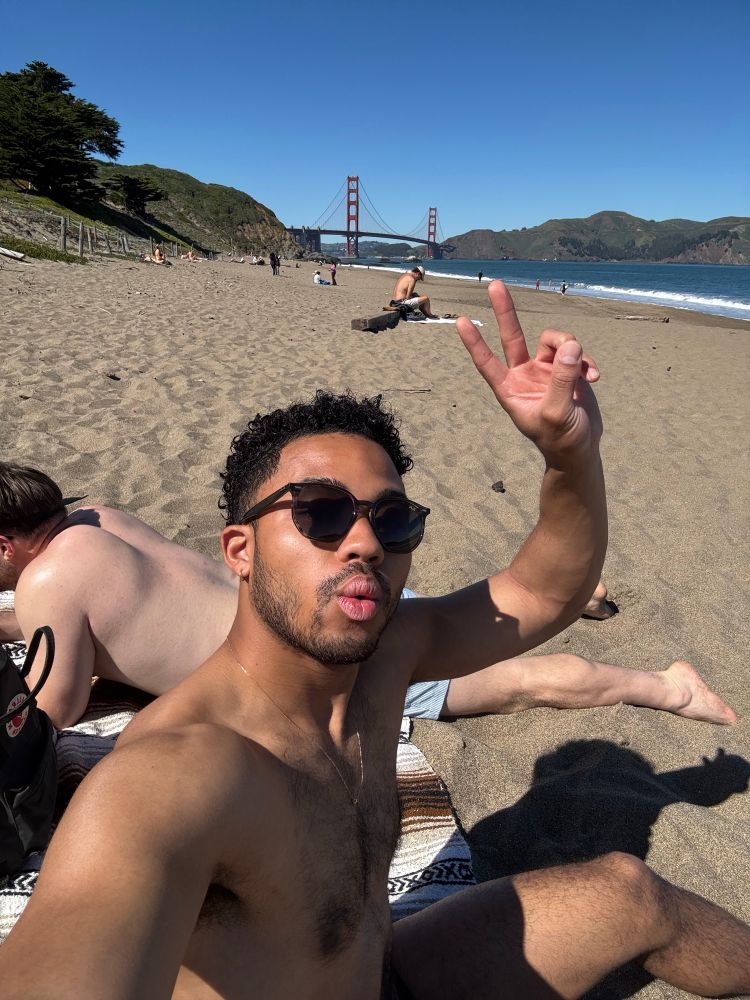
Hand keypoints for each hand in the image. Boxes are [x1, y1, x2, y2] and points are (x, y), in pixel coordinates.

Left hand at [456, 281, 602, 460]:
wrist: (581, 450)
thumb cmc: (560, 439)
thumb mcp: (556, 413)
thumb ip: (561, 379)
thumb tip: (569, 345)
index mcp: (510, 389)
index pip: (487, 362)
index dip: (475, 343)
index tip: (461, 321)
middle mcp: (525, 374)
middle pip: (512, 336)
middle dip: (505, 310)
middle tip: (494, 284)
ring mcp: (547, 370)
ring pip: (555, 340)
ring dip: (571, 348)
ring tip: (585, 371)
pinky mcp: (568, 370)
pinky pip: (577, 351)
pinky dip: (587, 361)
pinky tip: (594, 377)